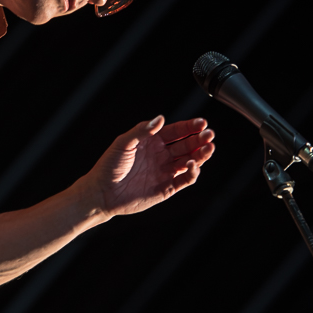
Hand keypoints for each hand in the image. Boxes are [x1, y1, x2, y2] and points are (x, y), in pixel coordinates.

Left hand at [83, 116, 214, 217]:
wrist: (102, 193)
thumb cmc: (108, 166)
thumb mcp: (123, 143)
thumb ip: (142, 130)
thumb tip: (160, 118)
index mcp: (152, 141)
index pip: (177, 131)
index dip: (190, 126)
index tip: (202, 123)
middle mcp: (161, 155)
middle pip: (187, 145)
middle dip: (200, 139)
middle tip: (209, 135)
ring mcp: (165, 171)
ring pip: (190, 161)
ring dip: (201, 154)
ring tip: (209, 147)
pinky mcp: (167, 187)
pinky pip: (185, 179)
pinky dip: (193, 172)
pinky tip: (193, 164)